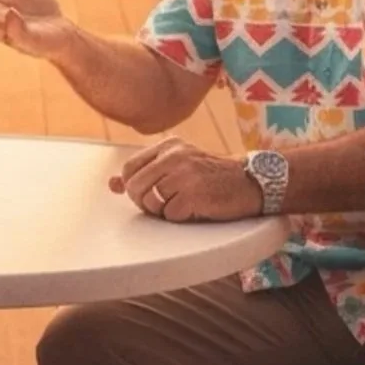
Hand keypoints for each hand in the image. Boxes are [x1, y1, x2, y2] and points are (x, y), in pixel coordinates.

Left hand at [109, 138, 260, 221]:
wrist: (252, 182)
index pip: (129, 168)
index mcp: (168, 146)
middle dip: (145, 202)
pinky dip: (180, 218)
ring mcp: (184, 175)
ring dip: (163, 212)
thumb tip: (112, 184)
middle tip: (166, 204)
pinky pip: (169, 216)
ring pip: (150, 203)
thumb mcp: (180, 165)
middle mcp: (174, 156)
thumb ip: (147, 172)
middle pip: (135, 187)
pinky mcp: (194, 195)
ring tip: (183, 204)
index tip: (150, 193)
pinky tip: (196, 209)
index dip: (134, 186)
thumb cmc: (213, 176)